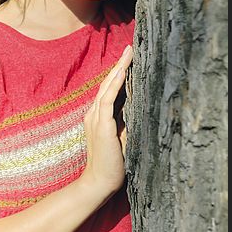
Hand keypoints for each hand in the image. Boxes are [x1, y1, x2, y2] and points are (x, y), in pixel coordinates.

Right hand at [79, 45, 132, 199]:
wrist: (99, 182)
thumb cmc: (113, 164)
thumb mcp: (122, 139)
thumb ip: (126, 122)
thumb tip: (138, 107)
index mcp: (98, 118)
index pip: (108, 91)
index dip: (117, 75)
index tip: (128, 60)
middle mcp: (94, 115)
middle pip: (106, 84)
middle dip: (119, 65)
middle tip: (129, 48)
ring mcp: (96, 119)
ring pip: (107, 88)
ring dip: (118, 69)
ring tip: (128, 54)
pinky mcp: (101, 125)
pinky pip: (108, 99)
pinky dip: (115, 84)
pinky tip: (123, 72)